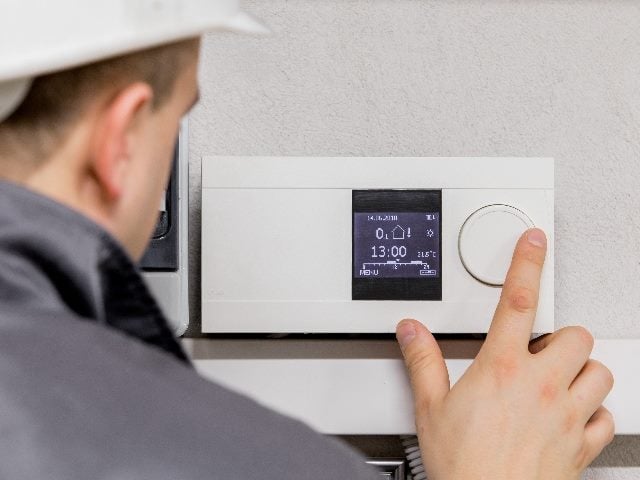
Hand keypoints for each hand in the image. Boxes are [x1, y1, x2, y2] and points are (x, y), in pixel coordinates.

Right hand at [396, 228, 613, 479]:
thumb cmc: (463, 465)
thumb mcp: (430, 408)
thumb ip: (422, 361)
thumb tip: (411, 330)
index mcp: (501, 368)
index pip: (517, 300)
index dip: (526, 263)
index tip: (534, 242)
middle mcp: (541, 385)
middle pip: (575, 335)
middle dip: (560, 336)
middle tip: (540, 349)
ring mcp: (566, 416)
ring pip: (600, 371)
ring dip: (582, 370)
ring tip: (558, 378)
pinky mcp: (582, 446)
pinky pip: (606, 418)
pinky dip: (594, 412)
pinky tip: (574, 416)